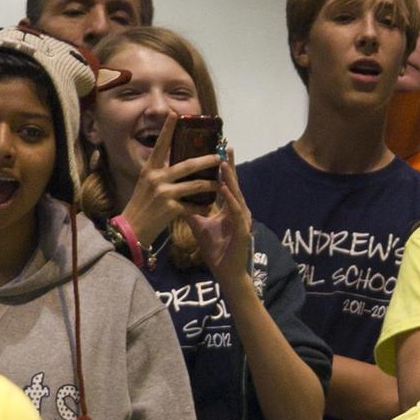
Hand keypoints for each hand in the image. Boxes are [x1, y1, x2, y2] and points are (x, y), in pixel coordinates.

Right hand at [119, 112, 222, 247]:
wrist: (131, 229)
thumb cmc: (141, 205)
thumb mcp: (147, 184)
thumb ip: (160, 172)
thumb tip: (175, 160)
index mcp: (150, 170)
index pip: (160, 145)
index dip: (168, 129)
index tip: (176, 113)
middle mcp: (156, 178)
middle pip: (187, 165)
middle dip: (206, 160)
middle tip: (219, 156)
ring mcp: (163, 193)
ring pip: (195, 185)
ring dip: (210, 184)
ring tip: (220, 183)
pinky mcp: (170, 209)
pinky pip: (193, 206)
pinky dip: (203, 207)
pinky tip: (209, 208)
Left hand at [184, 151, 253, 286]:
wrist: (226, 271)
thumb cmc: (216, 250)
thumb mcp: (199, 226)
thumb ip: (191, 212)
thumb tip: (177, 198)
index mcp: (229, 209)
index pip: (225, 185)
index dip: (222, 169)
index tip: (217, 152)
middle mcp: (238, 211)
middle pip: (234, 185)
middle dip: (230, 166)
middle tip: (225, 147)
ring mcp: (242, 219)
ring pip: (236, 195)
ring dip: (230, 179)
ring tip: (223, 164)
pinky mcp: (242, 230)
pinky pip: (236, 212)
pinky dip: (230, 200)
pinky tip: (225, 189)